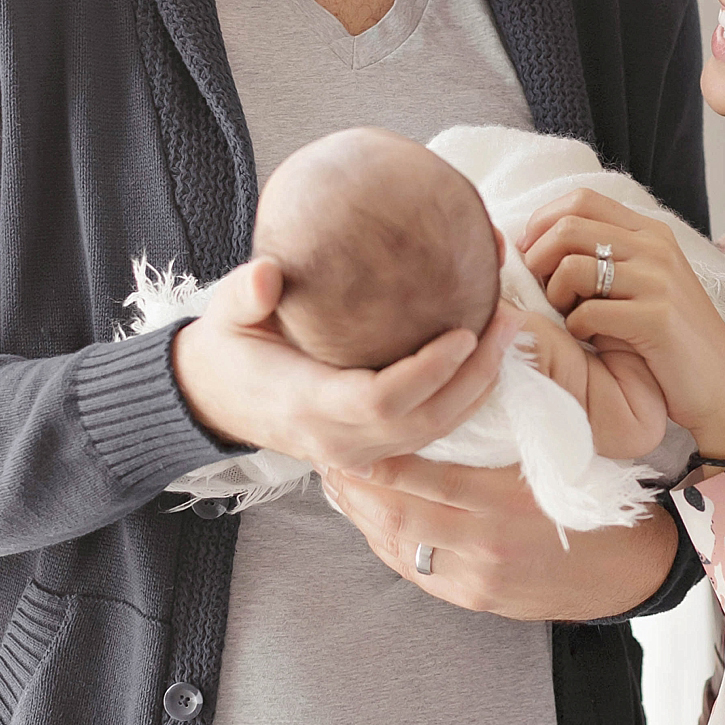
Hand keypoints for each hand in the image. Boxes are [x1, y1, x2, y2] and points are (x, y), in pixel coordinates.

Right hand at [171, 257, 515, 471]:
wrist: (214, 399)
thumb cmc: (228, 347)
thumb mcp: (227, 315)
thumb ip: (245, 295)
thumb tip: (266, 273)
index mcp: (308, 405)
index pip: (382, 399)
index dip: (428, 372)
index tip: (463, 332)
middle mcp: (341, 439)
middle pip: (427, 420)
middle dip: (476, 375)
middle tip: (508, 319)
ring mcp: (360, 451)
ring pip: (437, 431)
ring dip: (481, 386)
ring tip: (510, 331)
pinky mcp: (374, 447)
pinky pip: (431, 428)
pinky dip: (465, 395)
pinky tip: (488, 354)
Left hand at [319, 454, 680, 620]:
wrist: (624, 570)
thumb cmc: (590, 498)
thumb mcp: (554, 457)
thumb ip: (503, 431)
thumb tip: (453, 392)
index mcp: (510, 494)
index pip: (425, 472)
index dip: (381, 452)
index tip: (358, 426)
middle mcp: (489, 539)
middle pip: (398, 510)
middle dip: (356, 483)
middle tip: (328, 452)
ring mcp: (478, 574)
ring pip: (399, 542)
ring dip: (361, 513)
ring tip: (338, 482)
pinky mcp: (473, 597)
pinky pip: (415, 568)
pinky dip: (385, 541)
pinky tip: (369, 520)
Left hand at [520, 190, 724, 459]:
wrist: (723, 389)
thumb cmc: (673, 343)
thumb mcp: (644, 286)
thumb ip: (606, 260)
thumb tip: (540, 251)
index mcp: (650, 233)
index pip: (581, 200)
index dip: (543, 223)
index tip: (531, 255)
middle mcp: (656, 247)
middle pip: (568, 228)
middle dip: (538, 259)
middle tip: (542, 292)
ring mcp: (658, 281)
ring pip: (572, 268)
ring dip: (556, 296)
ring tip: (570, 316)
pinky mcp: (657, 318)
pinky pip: (588, 313)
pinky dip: (576, 329)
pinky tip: (591, 340)